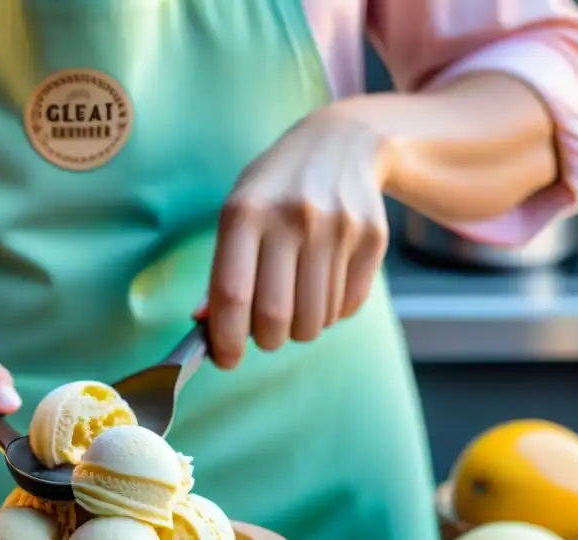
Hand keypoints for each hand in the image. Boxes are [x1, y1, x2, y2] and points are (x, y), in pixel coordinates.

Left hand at [202, 105, 393, 367]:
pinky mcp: (372, 237)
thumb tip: (205, 323)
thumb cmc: (274, 190)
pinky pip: (347, 307)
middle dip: (266, 340)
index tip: (225, 359)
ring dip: (300, 329)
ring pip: (315, 320)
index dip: (226, 338)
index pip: (233, 294)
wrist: (341, 143)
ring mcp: (337, 227)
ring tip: (295, 305)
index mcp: (245, 213)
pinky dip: (331, 314)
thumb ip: (222, 271)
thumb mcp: (238, 213)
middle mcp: (292, 218)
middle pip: (276, 316)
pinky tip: (323, 286)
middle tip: (265, 334)